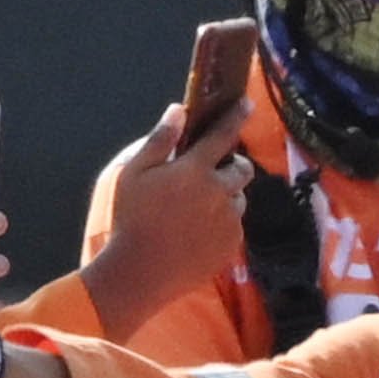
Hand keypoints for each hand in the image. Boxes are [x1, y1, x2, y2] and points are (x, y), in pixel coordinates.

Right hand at [81, 89, 255, 340]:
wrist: (140, 273)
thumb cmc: (131, 219)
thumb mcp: (133, 173)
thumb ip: (159, 140)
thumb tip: (179, 110)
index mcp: (195, 170)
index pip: (223, 135)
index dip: (236, 116)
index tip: (247, 104)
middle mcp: (220, 193)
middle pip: (243, 169)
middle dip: (232, 165)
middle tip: (209, 173)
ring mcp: (229, 221)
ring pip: (238, 199)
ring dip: (225, 197)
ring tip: (195, 210)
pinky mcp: (232, 246)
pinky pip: (234, 227)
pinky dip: (221, 224)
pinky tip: (195, 233)